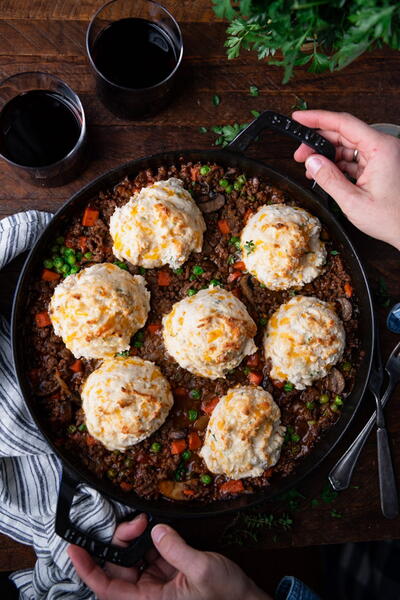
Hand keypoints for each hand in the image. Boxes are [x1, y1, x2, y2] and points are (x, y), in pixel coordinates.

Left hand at [67, 513, 270, 599]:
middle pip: (119, 567)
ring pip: (134, 559)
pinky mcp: (171, 574)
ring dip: (135, 538)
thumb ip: (175, 549)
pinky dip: (151, 538)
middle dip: (120, 541)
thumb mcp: (202, 571)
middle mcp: (150, 596)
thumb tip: (156, 531)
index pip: (107, 588)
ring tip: (144, 522)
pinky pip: (152, 554)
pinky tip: (154, 528)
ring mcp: (159, 585)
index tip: (74, 547)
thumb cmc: (227, 598)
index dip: (88, 568)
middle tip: (134, 521)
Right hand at [292, 109, 399, 250]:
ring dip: (327, 155)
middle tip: (299, 154)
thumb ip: (329, 179)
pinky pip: (354, 159)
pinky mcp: (380, 167)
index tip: (299, 118)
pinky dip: (338, 165)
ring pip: (348, 147)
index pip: (344, 123)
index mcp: (380, 149)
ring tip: (310, 168)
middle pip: (344, 134)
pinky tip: (324, 173)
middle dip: (319, 142)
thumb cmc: (391, 218)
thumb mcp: (353, 201)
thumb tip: (311, 162)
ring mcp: (382, 157)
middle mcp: (383, 148)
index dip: (318, 119)